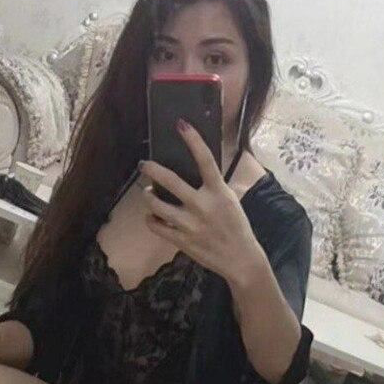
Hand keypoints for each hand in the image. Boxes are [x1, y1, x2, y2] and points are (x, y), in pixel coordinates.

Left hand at [139, 121, 260, 282]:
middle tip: (144, 165)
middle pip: (170, 181)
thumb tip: (202, 169)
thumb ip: (215, 185)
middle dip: (152, 170)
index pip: (205, 159)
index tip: (181, 124)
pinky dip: (150, 219)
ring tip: (148, 193)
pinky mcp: (181, 240)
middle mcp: (202, 205)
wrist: (239, 258)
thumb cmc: (236, 226)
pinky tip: (151, 216)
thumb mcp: (231, 200)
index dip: (193, 140)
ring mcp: (189, 224)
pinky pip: (156, 226)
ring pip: (157, 205)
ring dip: (148, 196)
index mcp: (218, 191)